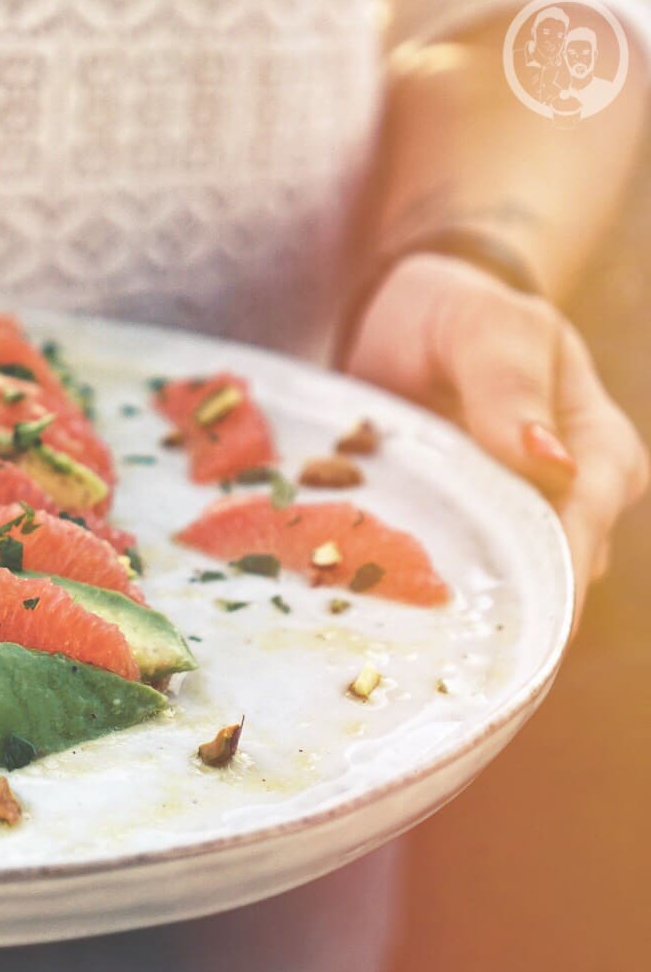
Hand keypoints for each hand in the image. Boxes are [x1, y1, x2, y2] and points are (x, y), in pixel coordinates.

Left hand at [344, 253, 648, 627]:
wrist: (404, 318)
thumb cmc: (458, 313)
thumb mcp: (485, 326)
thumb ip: (510, 385)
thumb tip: (554, 468)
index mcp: (600, 455)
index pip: (581, 531)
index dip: (544, 579)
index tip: (496, 624)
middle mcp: (568, 504)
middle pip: (545, 581)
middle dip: (495, 617)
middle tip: (432, 658)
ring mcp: (511, 527)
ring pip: (496, 591)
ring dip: (450, 615)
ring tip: (396, 646)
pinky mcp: (457, 539)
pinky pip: (443, 580)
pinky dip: (412, 596)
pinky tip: (371, 619)